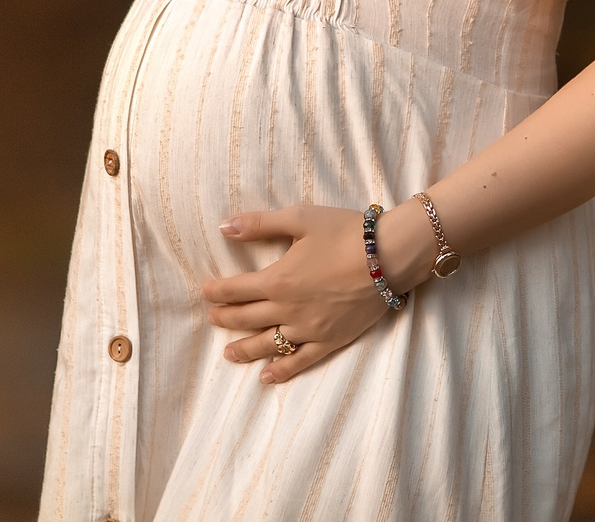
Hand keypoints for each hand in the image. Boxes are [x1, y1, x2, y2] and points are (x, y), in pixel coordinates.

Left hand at [199, 205, 389, 383]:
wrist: (389, 256)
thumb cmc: (344, 232)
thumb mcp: (299, 219)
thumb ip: (259, 224)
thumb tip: (223, 226)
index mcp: (277, 279)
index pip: (236, 289)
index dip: (217, 292)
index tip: (204, 293)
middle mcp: (288, 309)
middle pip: (247, 318)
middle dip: (226, 318)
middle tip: (212, 319)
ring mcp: (309, 329)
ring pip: (268, 344)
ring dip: (244, 349)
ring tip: (228, 354)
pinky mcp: (330, 340)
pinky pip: (300, 360)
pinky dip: (282, 370)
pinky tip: (267, 377)